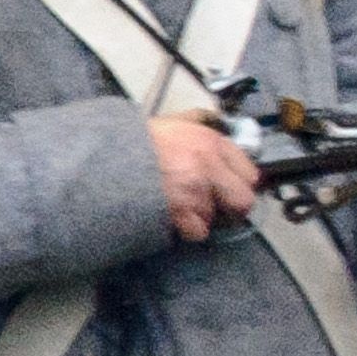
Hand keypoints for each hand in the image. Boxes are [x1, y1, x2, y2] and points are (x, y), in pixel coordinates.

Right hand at [148, 114, 261, 243]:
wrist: (106, 155)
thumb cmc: (135, 139)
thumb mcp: (173, 124)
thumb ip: (198, 128)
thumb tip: (213, 129)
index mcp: (211, 141)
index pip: (249, 172)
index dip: (239, 183)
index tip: (230, 188)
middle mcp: (209, 164)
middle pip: (243, 200)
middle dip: (230, 207)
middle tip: (214, 207)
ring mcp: (196, 188)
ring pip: (215, 216)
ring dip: (200, 217)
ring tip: (180, 207)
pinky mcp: (180, 210)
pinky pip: (198, 231)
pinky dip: (187, 230)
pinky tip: (174, 219)